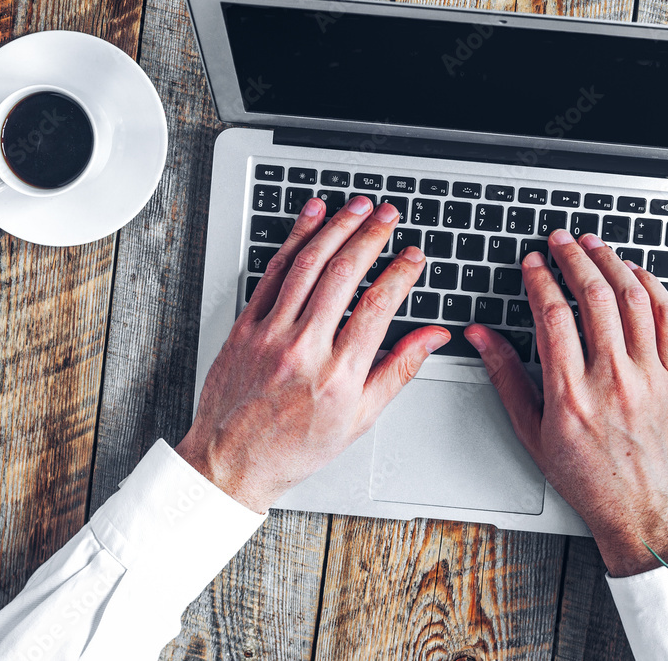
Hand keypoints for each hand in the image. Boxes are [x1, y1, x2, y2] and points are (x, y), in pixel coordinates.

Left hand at [176, 196, 448, 512]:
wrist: (233, 460)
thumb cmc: (296, 445)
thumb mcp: (360, 417)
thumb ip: (400, 370)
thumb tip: (434, 337)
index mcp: (338, 375)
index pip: (378, 306)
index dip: (401, 273)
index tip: (414, 256)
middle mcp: (303, 348)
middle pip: (343, 274)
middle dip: (371, 236)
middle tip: (389, 215)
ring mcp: (270, 333)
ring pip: (308, 265)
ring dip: (336, 227)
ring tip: (358, 206)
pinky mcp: (245, 325)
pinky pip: (272, 272)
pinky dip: (294, 239)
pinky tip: (311, 217)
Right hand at [464, 229, 667, 575]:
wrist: (648, 515)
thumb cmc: (590, 480)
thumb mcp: (533, 434)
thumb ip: (505, 377)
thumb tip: (481, 335)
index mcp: (570, 395)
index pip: (552, 315)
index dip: (539, 278)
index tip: (532, 262)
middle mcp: (612, 380)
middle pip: (593, 296)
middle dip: (572, 257)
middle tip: (560, 240)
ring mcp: (650, 377)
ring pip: (632, 299)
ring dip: (611, 262)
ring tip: (594, 245)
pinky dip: (652, 287)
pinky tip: (635, 273)